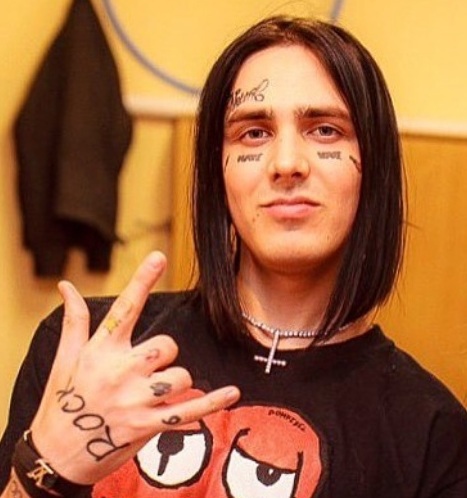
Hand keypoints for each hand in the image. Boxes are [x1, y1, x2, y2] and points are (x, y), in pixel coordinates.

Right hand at [29, 251, 240, 483]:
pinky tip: (232, 392)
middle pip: (166, 345)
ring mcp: (136, 400)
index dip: (142, 280)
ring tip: (151, 395)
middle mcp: (120, 371)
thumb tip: (66, 286)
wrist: (56, 456)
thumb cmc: (60, 403)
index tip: (159, 256)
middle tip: (145, 369)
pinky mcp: (148, 425)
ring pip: (180, 376)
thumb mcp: (64, 359)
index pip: (125, 308)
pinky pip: (189, 409)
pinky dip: (213, 402)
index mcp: (101, 351)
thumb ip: (74, 320)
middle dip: (164, 354)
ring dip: (174, 382)